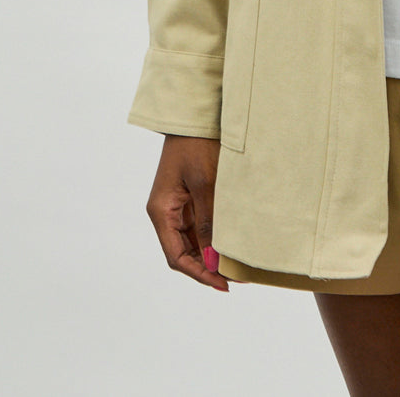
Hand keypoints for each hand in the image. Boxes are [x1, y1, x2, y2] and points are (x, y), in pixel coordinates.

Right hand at [145, 135, 228, 289]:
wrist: (194, 114)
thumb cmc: (196, 144)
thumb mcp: (205, 183)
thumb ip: (208, 222)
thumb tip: (213, 259)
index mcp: (161, 211)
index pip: (176, 257)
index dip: (199, 274)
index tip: (223, 285)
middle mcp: (166, 212)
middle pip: (183, 252)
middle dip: (207, 267)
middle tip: (236, 278)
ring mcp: (176, 205)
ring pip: (192, 240)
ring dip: (211, 253)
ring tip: (237, 264)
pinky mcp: (188, 196)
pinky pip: (199, 224)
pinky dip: (213, 236)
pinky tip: (231, 242)